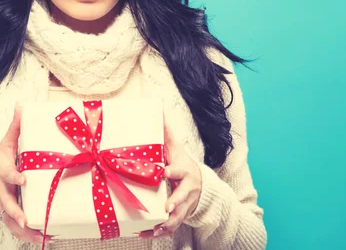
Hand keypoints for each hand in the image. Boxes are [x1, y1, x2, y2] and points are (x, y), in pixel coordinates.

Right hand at [0, 103, 52, 243]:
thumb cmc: (3, 160)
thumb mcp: (7, 143)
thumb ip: (16, 127)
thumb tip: (21, 106)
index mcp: (1, 171)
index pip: (7, 173)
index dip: (14, 176)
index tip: (23, 178)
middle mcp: (0, 191)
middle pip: (6, 203)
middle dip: (15, 213)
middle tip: (26, 220)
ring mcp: (3, 206)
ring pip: (11, 221)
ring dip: (24, 231)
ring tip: (41, 237)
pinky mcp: (8, 216)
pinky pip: (16, 230)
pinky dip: (28, 237)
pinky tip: (44, 240)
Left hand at [139, 116, 201, 238]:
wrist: (199, 184)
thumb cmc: (181, 163)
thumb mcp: (176, 149)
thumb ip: (166, 134)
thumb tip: (158, 110)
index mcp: (185, 172)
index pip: (179, 171)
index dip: (172, 172)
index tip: (164, 172)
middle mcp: (188, 190)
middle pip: (183, 197)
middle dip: (175, 202)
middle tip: (166, 207)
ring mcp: (186, 205)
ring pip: (179, 217)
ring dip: (168, 223)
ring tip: (155, 228)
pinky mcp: (180, 216)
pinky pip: (171, 227)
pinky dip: (159, 233)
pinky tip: (146, 235)